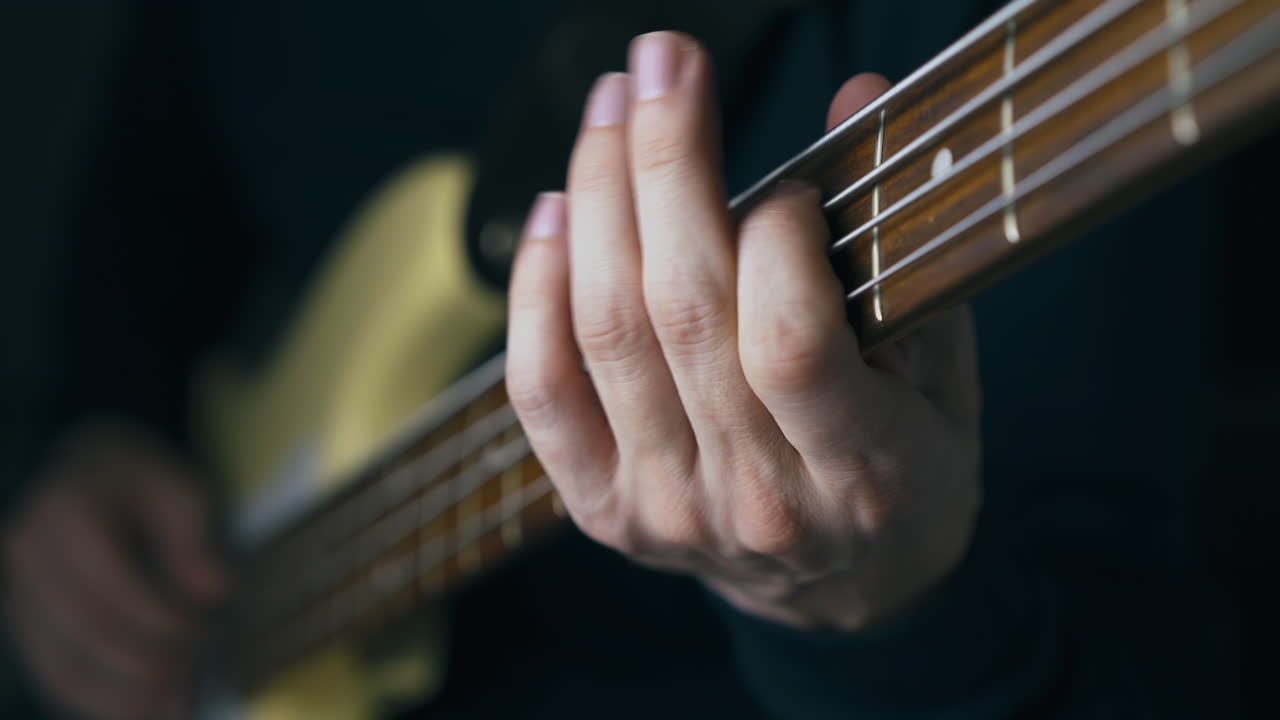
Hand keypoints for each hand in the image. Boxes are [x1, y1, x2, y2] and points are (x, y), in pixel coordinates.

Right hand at [3, 418, 229, 718]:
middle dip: (149, 662)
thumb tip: (215, 590)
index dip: (159, 622)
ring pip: (62, 665)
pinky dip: (99, 701)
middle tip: (197, 668)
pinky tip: (145, 710)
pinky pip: (54, 673)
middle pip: (85, 632)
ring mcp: (16, 593)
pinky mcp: (22, 622)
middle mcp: (26, 555)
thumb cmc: (140, 479)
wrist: (85, 470)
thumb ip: (194, 536)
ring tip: (177, 702)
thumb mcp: (178, 485)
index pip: (109, 589)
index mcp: (66, 513)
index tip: (204, 629)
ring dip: (124, 695)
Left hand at [506, 31, 981, 630]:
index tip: (787, 181)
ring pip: (606, 332)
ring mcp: (665, 508)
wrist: (844, 593)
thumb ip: (901, 248)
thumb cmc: (907, 470)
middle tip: (664, 64)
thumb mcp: (945, 375)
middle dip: (665, 164)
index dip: (775, 241)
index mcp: (861, 472)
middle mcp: (752, 498)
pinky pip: (543, 390)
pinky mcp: (602, 508)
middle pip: (680, 313)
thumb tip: (856, 91)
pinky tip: (554, 210)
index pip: (789, 347)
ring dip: (600, 198)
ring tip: (612, 108)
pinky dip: (535, 291)